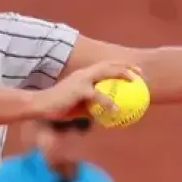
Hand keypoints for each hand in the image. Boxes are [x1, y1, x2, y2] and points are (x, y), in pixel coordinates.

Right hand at [29, 60, 143, 121]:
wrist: (40, 106)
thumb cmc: (57, 108)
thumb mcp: (77, 107)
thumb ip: (91, 108)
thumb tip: (106, 116)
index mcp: (84, 76)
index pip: (105, 67)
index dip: (121, 67)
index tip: (135, 73)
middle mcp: (84, 74)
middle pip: (110, 65)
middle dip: (127, 66)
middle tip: (141, 74)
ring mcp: (82, 80)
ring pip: (106, 73)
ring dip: (122, 75)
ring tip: (135, 82)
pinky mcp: (79, 90)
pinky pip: (98, 96)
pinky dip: (108, 102)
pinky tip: (117, 109)